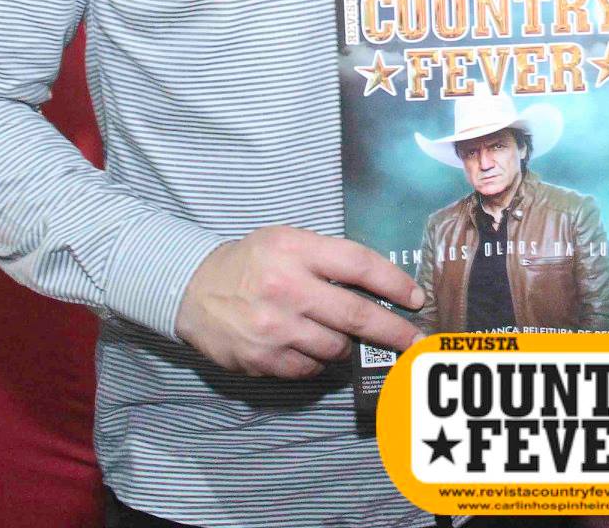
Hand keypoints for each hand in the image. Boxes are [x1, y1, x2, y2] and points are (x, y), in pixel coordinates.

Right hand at [174, 227, 424, 377]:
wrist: (192, 291)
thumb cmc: (249, 263)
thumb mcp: (285, 240)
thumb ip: (326, 259)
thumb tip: (377, 287)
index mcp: (295, 250)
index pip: (359, 265)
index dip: (394, 283)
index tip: (415, 298)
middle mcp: (287, 288)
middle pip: (357, 315)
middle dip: (394, 331)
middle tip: (416, 341)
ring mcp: (275, 328)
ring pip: (336, 347)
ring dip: (346, 345)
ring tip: (337, 335)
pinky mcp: (263, 359)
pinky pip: (310, 367)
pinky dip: (317, 360)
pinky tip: (307, 346)